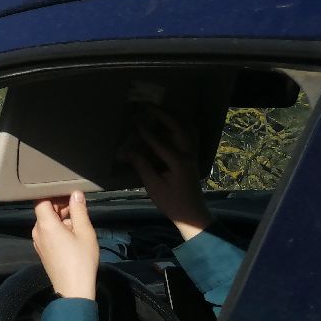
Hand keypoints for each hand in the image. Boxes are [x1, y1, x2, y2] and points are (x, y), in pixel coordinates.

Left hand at [32, 191, 98, 299]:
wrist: (73, 289)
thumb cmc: (81, 260)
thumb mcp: (85, 232)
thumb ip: (79, 210)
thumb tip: (76, 194)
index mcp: (45, 224)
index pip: (41, 199)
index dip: (53, 194)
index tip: (67, 194)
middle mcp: (37, 231)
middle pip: (44, 210)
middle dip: (60, 207)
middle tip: (78, 209)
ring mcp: (38, 242)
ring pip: (47, 222)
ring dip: (61, 219)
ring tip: (78, 224)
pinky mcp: (42, 250)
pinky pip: (48, 233)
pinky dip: (58, 229)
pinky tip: (73, 236)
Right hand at [121, 107, 212, 240]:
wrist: (193, 215)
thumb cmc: (172, 203)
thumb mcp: (154, 186)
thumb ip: (142, 166)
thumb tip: (128, 151)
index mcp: (178, 161)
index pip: (160, 141)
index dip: (146, 131)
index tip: (134, 121)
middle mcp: (188, 154)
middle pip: (178, 127)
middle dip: (163, 115)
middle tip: (148, 106)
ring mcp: (193, 154)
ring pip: (187, 129)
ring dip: (174, 117)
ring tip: (161, 109)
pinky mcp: (192, 157)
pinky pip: (189, 135)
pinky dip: (181, 126)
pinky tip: (172, 124)